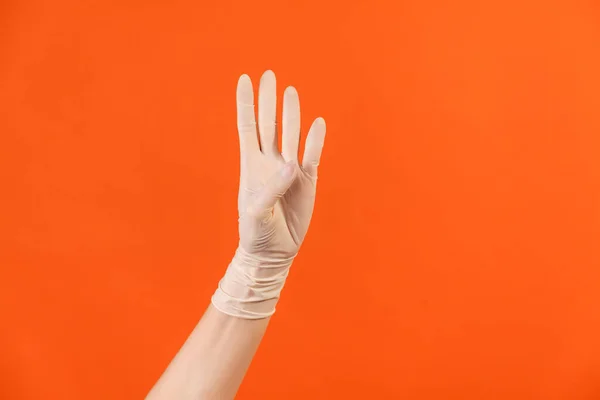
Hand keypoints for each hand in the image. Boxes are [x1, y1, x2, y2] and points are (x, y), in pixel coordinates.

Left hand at [211, 70, 325, 318]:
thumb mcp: (256, 211)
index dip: (245, 104)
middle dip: (269, 100)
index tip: (244, 79)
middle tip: (270, 75)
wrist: (274, 252)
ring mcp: (290, 170)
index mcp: (252, 165)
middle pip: (270, 124)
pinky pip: (312, 156)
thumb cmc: (257, 232)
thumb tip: (291, 164)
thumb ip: (272, 187)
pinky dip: (315, 141)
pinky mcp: (308, 182)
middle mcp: (271, 162)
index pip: (247, 127)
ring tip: (291, 92)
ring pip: (291, 135)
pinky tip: (317, 123)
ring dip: (291, 114)